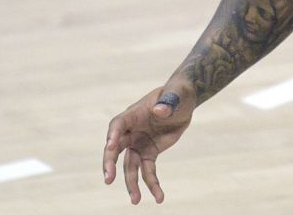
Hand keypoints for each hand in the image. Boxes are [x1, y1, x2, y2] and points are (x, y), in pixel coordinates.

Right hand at [102, 85, 194, 203]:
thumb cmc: (177, 92)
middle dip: (110, 164)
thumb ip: (167, 102)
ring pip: (130, 166)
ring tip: (135, 200)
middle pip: (115, 149)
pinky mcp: (149, 153)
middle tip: (108, 179)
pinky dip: (152, 184)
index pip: (118, 125)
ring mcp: (138, 144)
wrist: (183, 101)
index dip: (113, 136)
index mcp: (133, 114)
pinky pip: (148, 171)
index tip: (110, 147)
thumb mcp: (175, 94)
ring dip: (131, 183)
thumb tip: (160, 111)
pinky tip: (158, 197)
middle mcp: (131, 131)